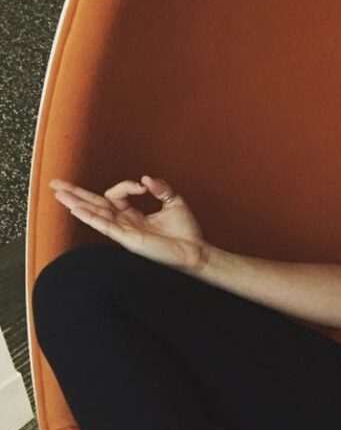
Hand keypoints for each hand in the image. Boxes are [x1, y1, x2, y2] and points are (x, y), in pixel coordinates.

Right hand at [50, 175, 208, 272]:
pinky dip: (91, 217)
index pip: (116, 194)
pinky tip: (76, 209)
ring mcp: (124, 231)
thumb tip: (146, 178)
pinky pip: (105, 226)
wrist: (195, 251)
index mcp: (133, 214)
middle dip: (76, 194)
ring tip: (58, 194)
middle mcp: (124, 222)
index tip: (144, 186)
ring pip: (95, 214)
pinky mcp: (128, 239)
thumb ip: (160, 188)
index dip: (126, 185)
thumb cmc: (185, 230)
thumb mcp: (174, 202)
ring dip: (76, 203)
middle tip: (55, 184)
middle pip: (94, 205)